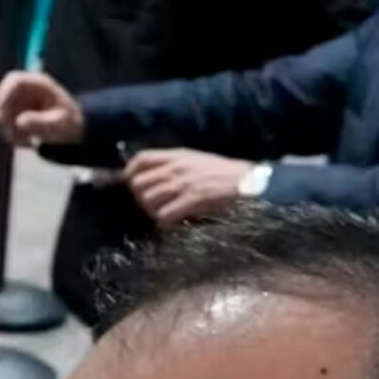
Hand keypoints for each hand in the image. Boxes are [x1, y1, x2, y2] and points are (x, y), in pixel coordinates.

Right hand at [0, 71, 84, 147]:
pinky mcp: (12, 114)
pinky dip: (11, 135)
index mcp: (40, 84)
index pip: (14, 80)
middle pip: (1, 97)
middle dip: (3, 117)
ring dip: (8, 130)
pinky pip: (3, 125)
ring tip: (27, 142)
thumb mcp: (59, 124)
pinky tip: (26, 141)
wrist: (70, 130)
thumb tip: (19, 122)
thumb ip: (40, 122)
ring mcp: (17, 101)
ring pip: (0, 113)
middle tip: (13, 135)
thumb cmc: (68, 123)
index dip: (3, 93)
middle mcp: (25, 90)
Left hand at [124, 149, 254, 227]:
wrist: (248, 182)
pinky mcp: (191, 200)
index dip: (130, 172)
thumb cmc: (225, 173)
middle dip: (141, 198)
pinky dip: (165, 223)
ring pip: (147, 200)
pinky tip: (174, 223)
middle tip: (154, 205)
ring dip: (153, 212)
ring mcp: (183, 184)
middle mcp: (176, 167)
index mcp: (177, 155)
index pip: (141, 158)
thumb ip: (175, 165)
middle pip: (138, 184)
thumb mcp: (196, 160)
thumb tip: (154, 177)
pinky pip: (164, 215)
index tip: (131, 183)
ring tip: (165, 215)